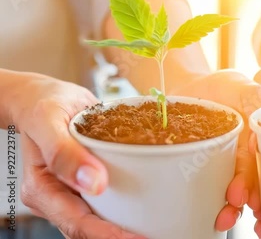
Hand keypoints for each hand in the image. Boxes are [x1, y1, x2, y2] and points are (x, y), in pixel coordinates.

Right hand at [12, 73, 145, 238]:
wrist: (47, 99)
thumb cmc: (45, 105)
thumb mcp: (48, 120)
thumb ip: (64, 151)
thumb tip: (94, 183)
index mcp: (42, 188)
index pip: (77, 222)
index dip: (108, 235)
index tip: (138, 238)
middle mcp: (56, 198)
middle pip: (89, 230)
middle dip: (120, 236)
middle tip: (154, 235)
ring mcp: (71, 194)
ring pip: (98, 222)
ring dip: (124, 227)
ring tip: (155, 228)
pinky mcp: (86, 186)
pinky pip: (105, 204)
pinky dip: (125, 209)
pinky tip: (147, 208)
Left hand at [169, 69, 260, 231]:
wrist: (187, 89)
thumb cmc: (219, 86)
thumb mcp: (237, 84)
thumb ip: (251, 93)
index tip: (252, 196)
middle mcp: (249, 154)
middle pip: (254, 181)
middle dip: (248, 200)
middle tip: (235, 208)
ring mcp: (230, 163)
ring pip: (235, 189)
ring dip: (232, 207)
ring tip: (223, 219)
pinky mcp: (211, 167)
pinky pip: (214, 187)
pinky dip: (214, 202)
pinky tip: (211, 214)